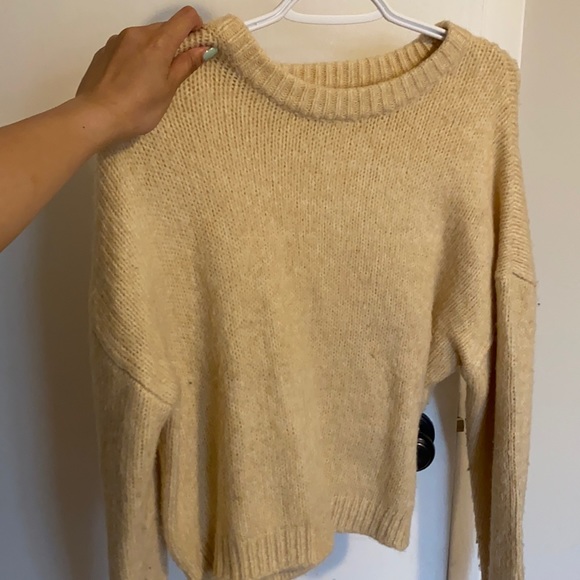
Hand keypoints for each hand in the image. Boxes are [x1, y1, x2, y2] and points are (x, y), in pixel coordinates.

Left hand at [75, 6, 214, 144]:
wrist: (96, 116)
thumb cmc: (138, 108)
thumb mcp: (168, 89)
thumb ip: (186, 64)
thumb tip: (204, 49)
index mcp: (158, 43)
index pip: (185, 17)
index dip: (196, 27)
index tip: (198, 46)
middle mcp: (137, 33)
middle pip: (165, 27)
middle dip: (175, 43)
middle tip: (176, 71)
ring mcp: (118, 40)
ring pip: (145, 36)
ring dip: (154, 49)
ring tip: (150, 79)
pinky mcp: (105, 50)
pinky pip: (128, 45)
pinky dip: (136, 55)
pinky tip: (132, 80)